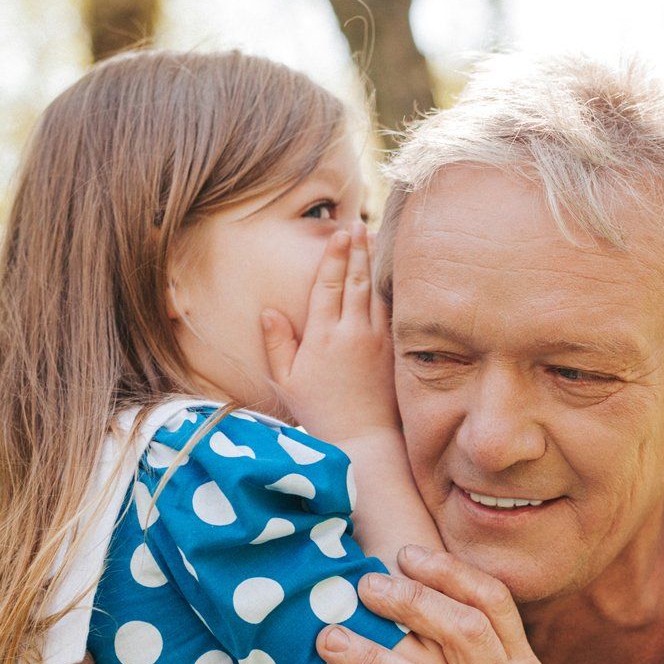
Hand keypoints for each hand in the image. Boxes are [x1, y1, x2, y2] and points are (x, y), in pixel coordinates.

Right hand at [261, 222, 398, 444]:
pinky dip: (389, 290)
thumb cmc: (319, 412)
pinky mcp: (394, 351)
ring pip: (376, 292)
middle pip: (356, 280)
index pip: (328, 284)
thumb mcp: (286, 381)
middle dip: (356, 249)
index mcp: (323, 336)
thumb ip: (277, 344)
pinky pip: (392, 312)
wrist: (362, 439)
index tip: (339, 232)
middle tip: (357, 225)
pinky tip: (389, 277)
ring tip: (373, 239)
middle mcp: (353, 332)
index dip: (334, 255)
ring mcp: (378, 340)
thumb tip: (269, 311)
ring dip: (374, 264)